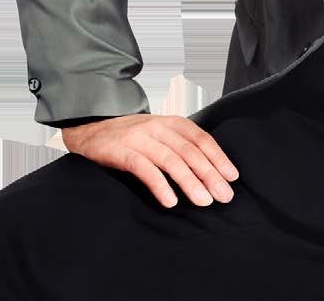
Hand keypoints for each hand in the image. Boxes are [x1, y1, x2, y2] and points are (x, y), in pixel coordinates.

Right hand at [60, 113, 239, 208]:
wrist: (92, 130)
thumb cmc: (131, 136)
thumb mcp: (158, 134)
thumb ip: (179, 145)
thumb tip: (209, 169)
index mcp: (171, 122)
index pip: (201, 139)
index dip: (218, 157)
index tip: (232, 177)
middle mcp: (158, 127)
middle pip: (190, 151)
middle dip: (210, 174)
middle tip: (224, 195)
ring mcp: (140, 138)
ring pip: (171, 160)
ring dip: (190, 182)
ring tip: (203, 201)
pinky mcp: (122, 152)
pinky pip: (145, 169)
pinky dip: (160, 185)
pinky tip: (171, 201)